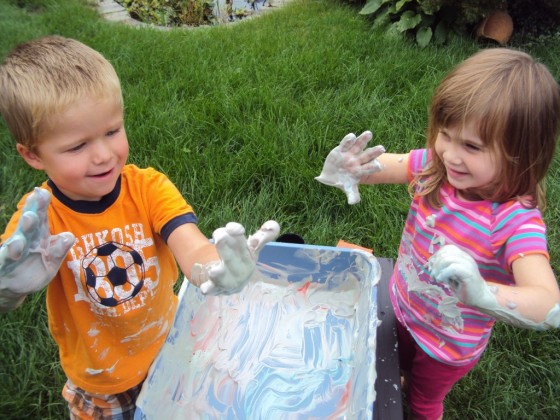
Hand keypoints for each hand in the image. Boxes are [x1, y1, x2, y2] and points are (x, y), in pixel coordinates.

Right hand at [0, 188, 74, 310]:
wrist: (13, 287)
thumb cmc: (34, 269)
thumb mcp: (52, 261)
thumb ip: (60, 249)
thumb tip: (69, 236)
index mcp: (38, 235)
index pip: (41, 217)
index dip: (42, 204)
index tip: (45, 191)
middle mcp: (25, 239)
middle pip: (30, 222)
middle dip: (35, 208)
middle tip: (39, 195)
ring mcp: (13, 251)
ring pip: (19, 237)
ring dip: (24, 227)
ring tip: (30, 217)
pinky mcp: (4, 264)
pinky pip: (6, 257)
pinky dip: (10, 252)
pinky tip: (15, 245)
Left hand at [192, 220, 279, 294]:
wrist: (232, 284)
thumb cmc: (241, 261)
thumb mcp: (251, 249)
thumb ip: (262, 236)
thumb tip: (274, 224)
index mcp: (247, 257)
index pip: (245, 245)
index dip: (238, 236)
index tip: (231, 227)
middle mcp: (239, 270)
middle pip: (232, 258)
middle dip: (225, 247)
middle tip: (220, 235)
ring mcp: (228, 281)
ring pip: (223, 276)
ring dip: (219, 274)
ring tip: (213, 271)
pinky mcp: (215, 289)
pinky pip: (211, 289)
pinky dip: (208, 289)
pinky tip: (204, 288)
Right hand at [315, 131, 384, 204]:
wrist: (330, 176)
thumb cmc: (342, 182)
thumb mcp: (347, 189)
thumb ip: (352, 195)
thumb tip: (353, 202)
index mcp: (360, 170)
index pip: (369, 168)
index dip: (374, 167)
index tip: (379, 166)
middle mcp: (357, 160)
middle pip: (368, 155)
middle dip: (374, 152)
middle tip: (382, 148)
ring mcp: (350, 154)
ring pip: (359, 146)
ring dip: (364, 140)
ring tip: (369, 134)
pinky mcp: (341, 149)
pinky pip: (346, 143)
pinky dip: (349, 140)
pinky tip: (352, 136)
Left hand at [428, 244, 493, 307]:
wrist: (480, 298)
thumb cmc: (464, 288)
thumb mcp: (450, 275)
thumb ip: (443, 268)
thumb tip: (429, 264)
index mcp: (462, 256)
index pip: (447, 248)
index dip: (436, 256)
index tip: (431, 268)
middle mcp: (466, 258)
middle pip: (445, 253)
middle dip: (435, 264)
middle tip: (433, 276)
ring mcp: (468, 264)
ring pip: (447, 259)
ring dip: (438, 270)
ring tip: (437, 279)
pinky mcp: (469, 273)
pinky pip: (452, 268)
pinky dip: (443, 274)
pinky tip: (442, 281)